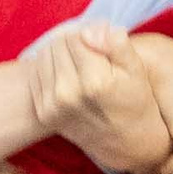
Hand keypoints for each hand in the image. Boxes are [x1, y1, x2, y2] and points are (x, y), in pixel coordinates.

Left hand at [27, 20, 172, 173]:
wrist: (128, 142)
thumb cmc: (135, 100)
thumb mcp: (136, 69)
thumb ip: (116, 44)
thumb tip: (88, 31)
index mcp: (95, 82)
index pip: (76, 36)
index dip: (89, 35)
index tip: (101, 45)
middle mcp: (69, 95)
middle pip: (58, 44)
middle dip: (73, 43)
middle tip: (91, 54)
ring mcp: (53, 106)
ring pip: (44, 55)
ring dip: (59, 53)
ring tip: (79, 63)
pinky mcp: (43, 112)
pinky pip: (36, 74)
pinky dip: (49, 68)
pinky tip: (67, 75)